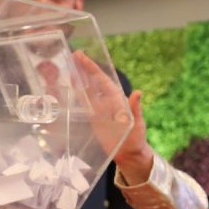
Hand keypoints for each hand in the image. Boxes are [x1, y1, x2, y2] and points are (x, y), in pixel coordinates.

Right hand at [72, 52, 153, 182]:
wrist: (129, 154)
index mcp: (118, 100)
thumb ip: (135, 109)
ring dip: (80, 79)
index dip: (93, 69)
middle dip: (85, 69)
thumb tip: (138, 93)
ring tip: (70, 66)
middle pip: (94, 82)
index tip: (83, 58)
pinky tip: (71, 87)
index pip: (103, 81)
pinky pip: (85, 104)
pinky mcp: (94, 119)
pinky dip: (78, 95)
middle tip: (74, 54)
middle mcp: (108, 102)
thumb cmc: (136, 138)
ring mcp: (100, 109)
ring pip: (88, 90)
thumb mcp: (137, 123)